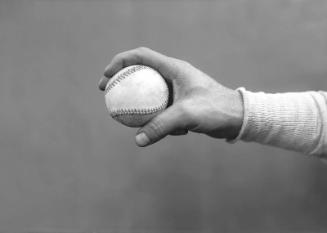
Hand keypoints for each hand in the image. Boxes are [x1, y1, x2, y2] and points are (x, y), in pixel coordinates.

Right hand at [98, 47, 242, 146]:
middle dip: (122, 81)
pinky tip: (176, 132)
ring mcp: (176, 90)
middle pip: (140, 73)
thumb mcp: (187, 116)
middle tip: (108, 94)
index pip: (140, 56)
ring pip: (149, 93)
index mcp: (174, 68)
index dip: (119, 62)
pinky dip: (160, 120)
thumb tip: (137, 139)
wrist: (236, 118)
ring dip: (141, 105)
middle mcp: (173, 76)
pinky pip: (161, 109)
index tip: (107, 77)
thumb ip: (161, 126)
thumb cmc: (216, 110)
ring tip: (139, 121)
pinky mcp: (180, 103)